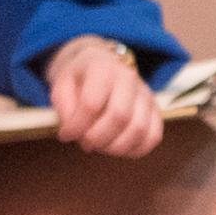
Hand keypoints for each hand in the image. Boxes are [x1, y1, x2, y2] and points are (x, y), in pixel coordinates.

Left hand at [45, 36, 165, 158]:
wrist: (101, 65)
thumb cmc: (79, 80)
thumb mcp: (61, 86)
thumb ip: (64, 109)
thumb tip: (72, 134)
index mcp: (102, 68)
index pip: (91, 103)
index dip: (77, 126)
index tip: (65, 134)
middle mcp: (129, 78)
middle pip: (119, 116)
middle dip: (97, 138)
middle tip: (85, 142)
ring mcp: (146, 94)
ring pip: (139, 129)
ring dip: (115, 147)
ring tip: (100, 145)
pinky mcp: (155, 110)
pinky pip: (153, 136)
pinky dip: (135, 149)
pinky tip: (117, 147)